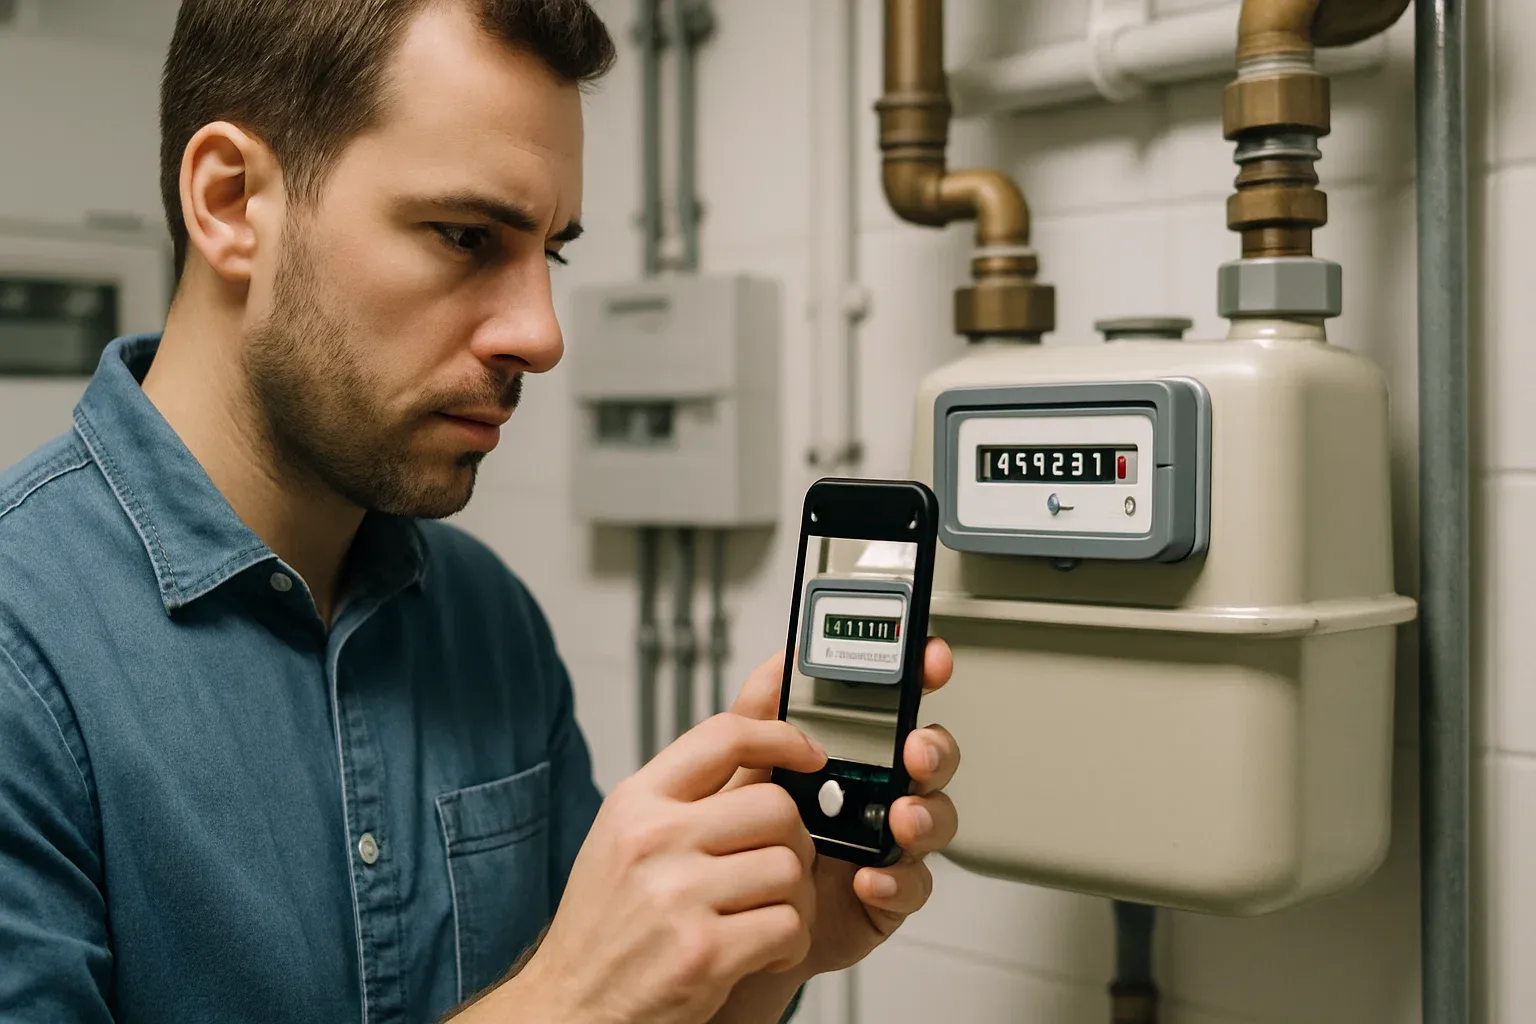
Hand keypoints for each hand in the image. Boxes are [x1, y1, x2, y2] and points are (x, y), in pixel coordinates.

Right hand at [509, 714, 828, 1023]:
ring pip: (789, 869)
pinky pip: (789, 925)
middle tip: (776, 869)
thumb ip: (693, 784)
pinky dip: (789, 943)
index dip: (781, 737)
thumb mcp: (631, 833)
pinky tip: (760, 951)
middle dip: (793, 841)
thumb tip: (763, 710)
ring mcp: (677, 895)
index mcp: (637, 802)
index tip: (808, 754)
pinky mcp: (704, 952)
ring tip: (763, 916)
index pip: (724, 736)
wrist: (571, 1003)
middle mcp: (654, 839)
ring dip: (794, 899)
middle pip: (776, 807)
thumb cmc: (608, 921)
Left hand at [723, 641, 958, 984]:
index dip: (921, 675)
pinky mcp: (887, 893)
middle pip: (930, 757)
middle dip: (935, 747)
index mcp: (850, 751)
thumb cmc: (743, 835)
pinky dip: (897, 881)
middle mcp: (878, 790)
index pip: (897, 704)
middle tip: (917, 749)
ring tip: (900, 819)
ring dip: (926, 814)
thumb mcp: (741, 765)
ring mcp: (888, 840)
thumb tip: (780, 660)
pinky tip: (869, 877)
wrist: (729, 912)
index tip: (930, 659)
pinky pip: (912, 885)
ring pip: (935, 818)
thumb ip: (760, 712)